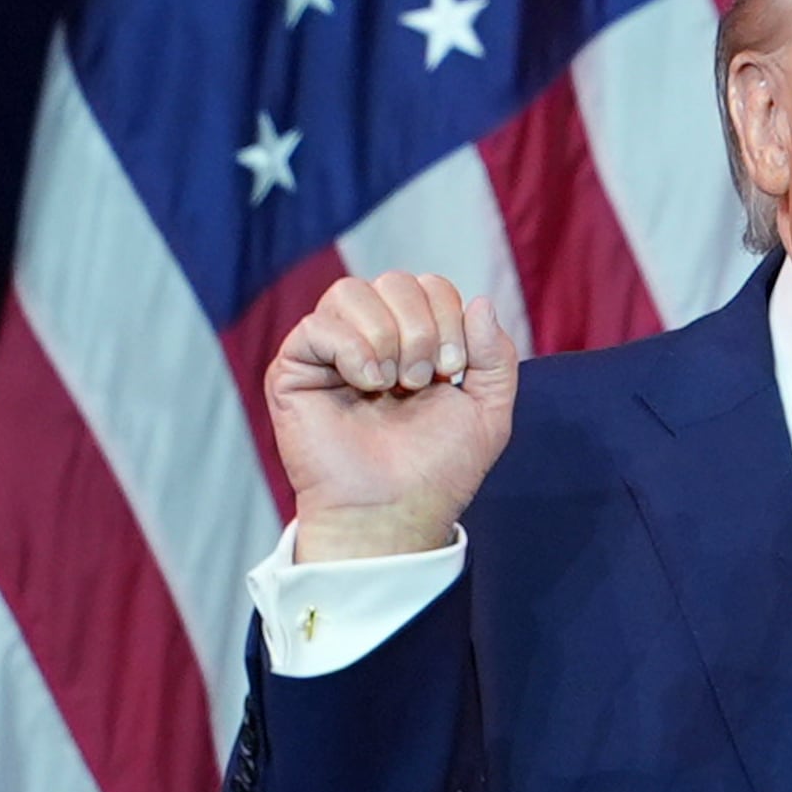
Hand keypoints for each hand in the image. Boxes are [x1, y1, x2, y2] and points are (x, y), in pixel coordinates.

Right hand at [264, 271, 518, 561]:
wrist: (396, 510)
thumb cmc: (437, 468)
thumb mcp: (488, 410)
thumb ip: (497, 355)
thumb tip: (479, 302)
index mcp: (413, 340)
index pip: (430, 286)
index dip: (449, 319)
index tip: (451, 373)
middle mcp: (370, 338)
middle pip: (395, 280)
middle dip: (421, 328)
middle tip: (420, 381)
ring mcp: (330, 351)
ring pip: (351, 291)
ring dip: (386, 336)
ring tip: (391, 384)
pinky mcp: (294, 370)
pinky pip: (316, 325)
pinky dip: (352, 349)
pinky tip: (366, 384)